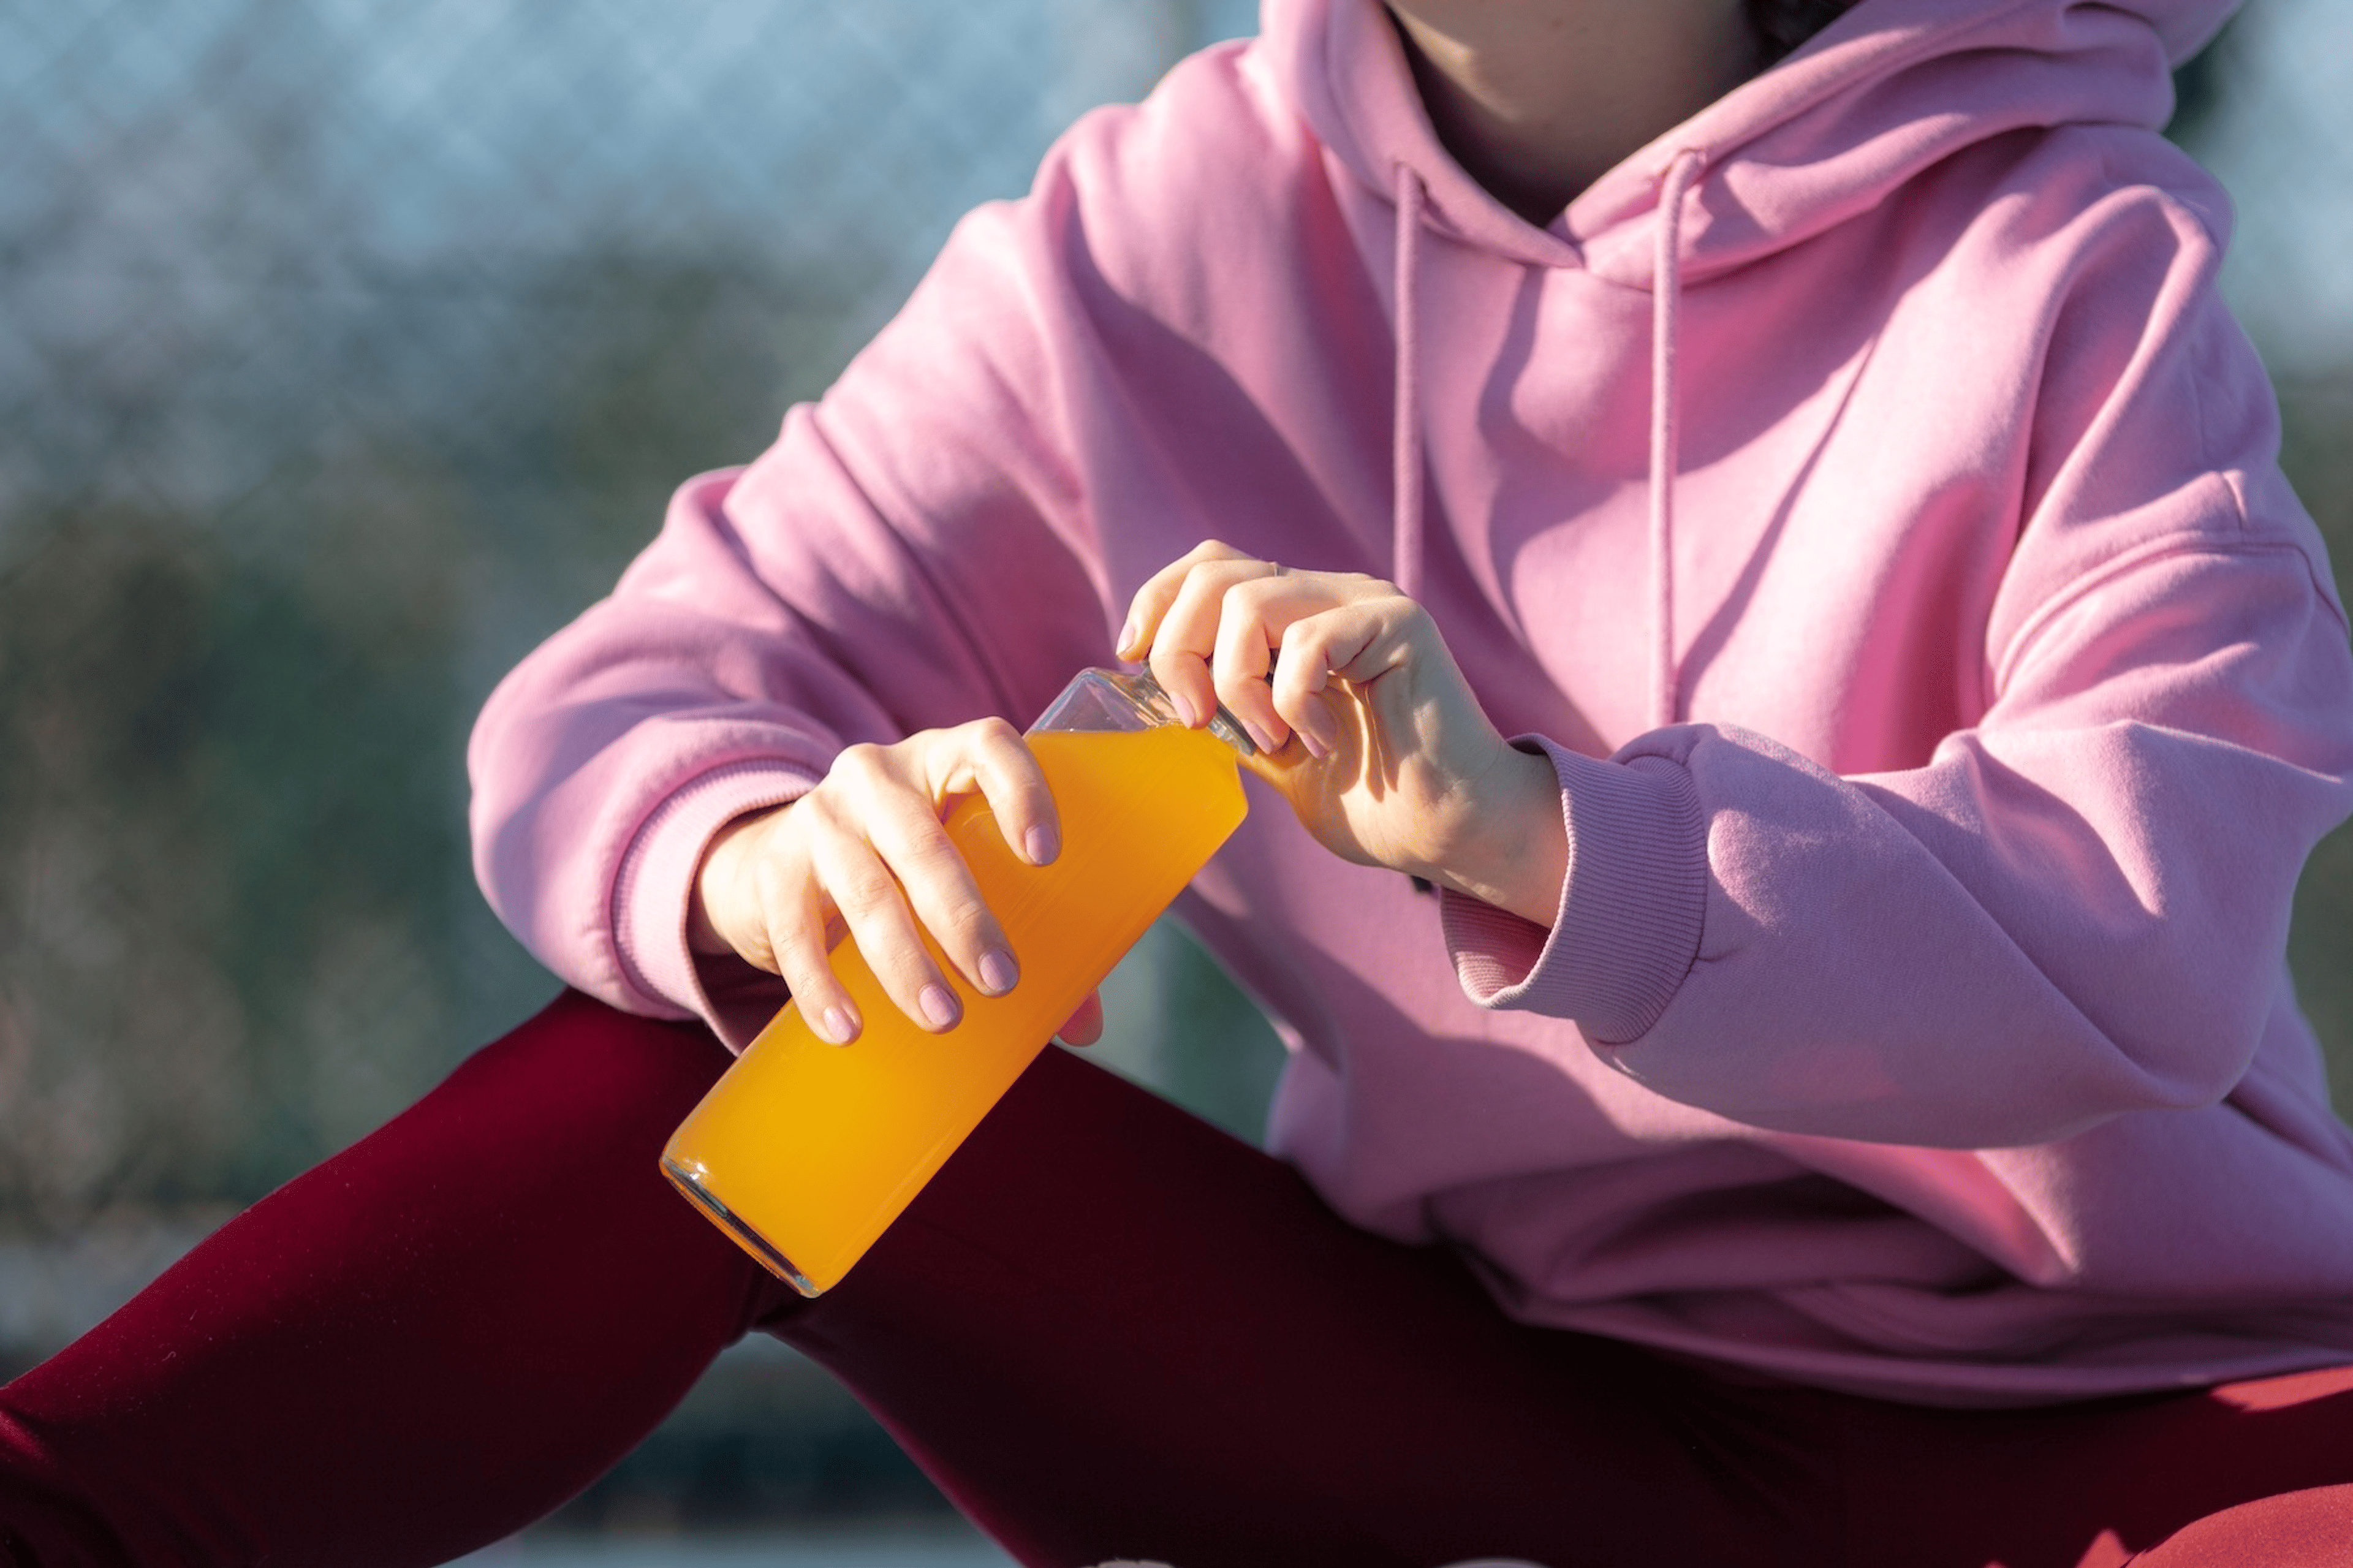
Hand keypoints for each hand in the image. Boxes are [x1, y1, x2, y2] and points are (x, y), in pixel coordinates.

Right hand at [689, 719, 1103, 1045]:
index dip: (1021, 793)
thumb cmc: (902, 866)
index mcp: (942, 761)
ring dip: (904, 960)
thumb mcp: (960, 869)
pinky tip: (849, 1029)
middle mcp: (877, 776)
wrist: (776, 861)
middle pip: (924, 841)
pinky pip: (796, 930)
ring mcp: (820, 817)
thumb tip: (1085, 1024)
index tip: (1046, 859)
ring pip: (866, 889)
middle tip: (1001, 981)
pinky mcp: (774, 870)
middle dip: (965, 917)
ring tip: (943, 1017)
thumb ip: (1027, 928)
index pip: (988, 746)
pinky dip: (822, 985)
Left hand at [1119, 541, 1566, 925]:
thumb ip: (1226, 713)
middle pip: (1214, 573)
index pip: (1207, 565)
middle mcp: (1329, 594)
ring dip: (1235, 683)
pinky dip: (1293, 701)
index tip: (1130, 657)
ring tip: (1270, 741)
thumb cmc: (1374, 801)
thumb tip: (1157, 697)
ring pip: (1249, 602)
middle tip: (1198, 721)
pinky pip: (1309, 640)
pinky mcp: (1400, 625)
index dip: (1156, 601)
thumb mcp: (1273, 752)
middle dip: (1179, 650)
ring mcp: (1365, 603)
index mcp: (1297, 614)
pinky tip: (1320, 742)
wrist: (1452, 833)